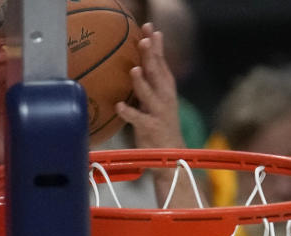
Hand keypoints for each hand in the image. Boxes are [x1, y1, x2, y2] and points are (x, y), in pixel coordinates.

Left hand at [115, 26, 183, 150]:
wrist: (170, 154)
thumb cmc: (159, 122)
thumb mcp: (157, 97)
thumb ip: (150, 79)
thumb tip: (140, 58)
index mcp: (166, 87)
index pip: (161, 61)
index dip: (156, 45)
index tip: (149, 27)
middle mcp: (164, 97)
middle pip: (157, 73)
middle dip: (151, 56)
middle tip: (143, 41)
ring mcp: (158, 113)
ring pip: (149, 95)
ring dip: (141, 82)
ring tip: (134, 70)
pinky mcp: (151, 128)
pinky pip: (138, 119)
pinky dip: (128, 112)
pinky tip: (119, 106)